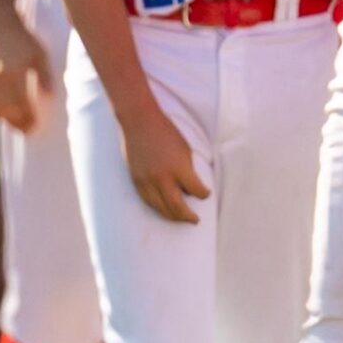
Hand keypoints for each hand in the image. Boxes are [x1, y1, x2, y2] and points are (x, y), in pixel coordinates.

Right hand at [0, 18, 56, 133]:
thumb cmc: (23, 37)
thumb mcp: (40, 54)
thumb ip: (44, 76)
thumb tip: (49, 96)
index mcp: (14, 73)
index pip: (21, 102)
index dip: (27, 116)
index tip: (34, 126)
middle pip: (7, 107)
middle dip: (17, 121)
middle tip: (26, 131)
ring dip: (4, 117)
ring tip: (14, 126)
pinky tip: (0, 113)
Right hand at [121, 106, 208, 223]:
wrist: (140, 122)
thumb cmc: (166, 132)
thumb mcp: (185, 149)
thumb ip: (187, 170)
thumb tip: (189, 188)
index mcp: (179, 168)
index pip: (195, 190)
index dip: (203, 194)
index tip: (206, 194)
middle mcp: (162, 178)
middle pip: (176, 206)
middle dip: (187, 216)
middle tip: (195, 220)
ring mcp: (147, 181)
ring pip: (160, 208)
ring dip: (171, 216)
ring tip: (180, 219)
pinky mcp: (136, 181)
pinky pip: (147, 201)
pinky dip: (157, 208)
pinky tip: (163, 210)